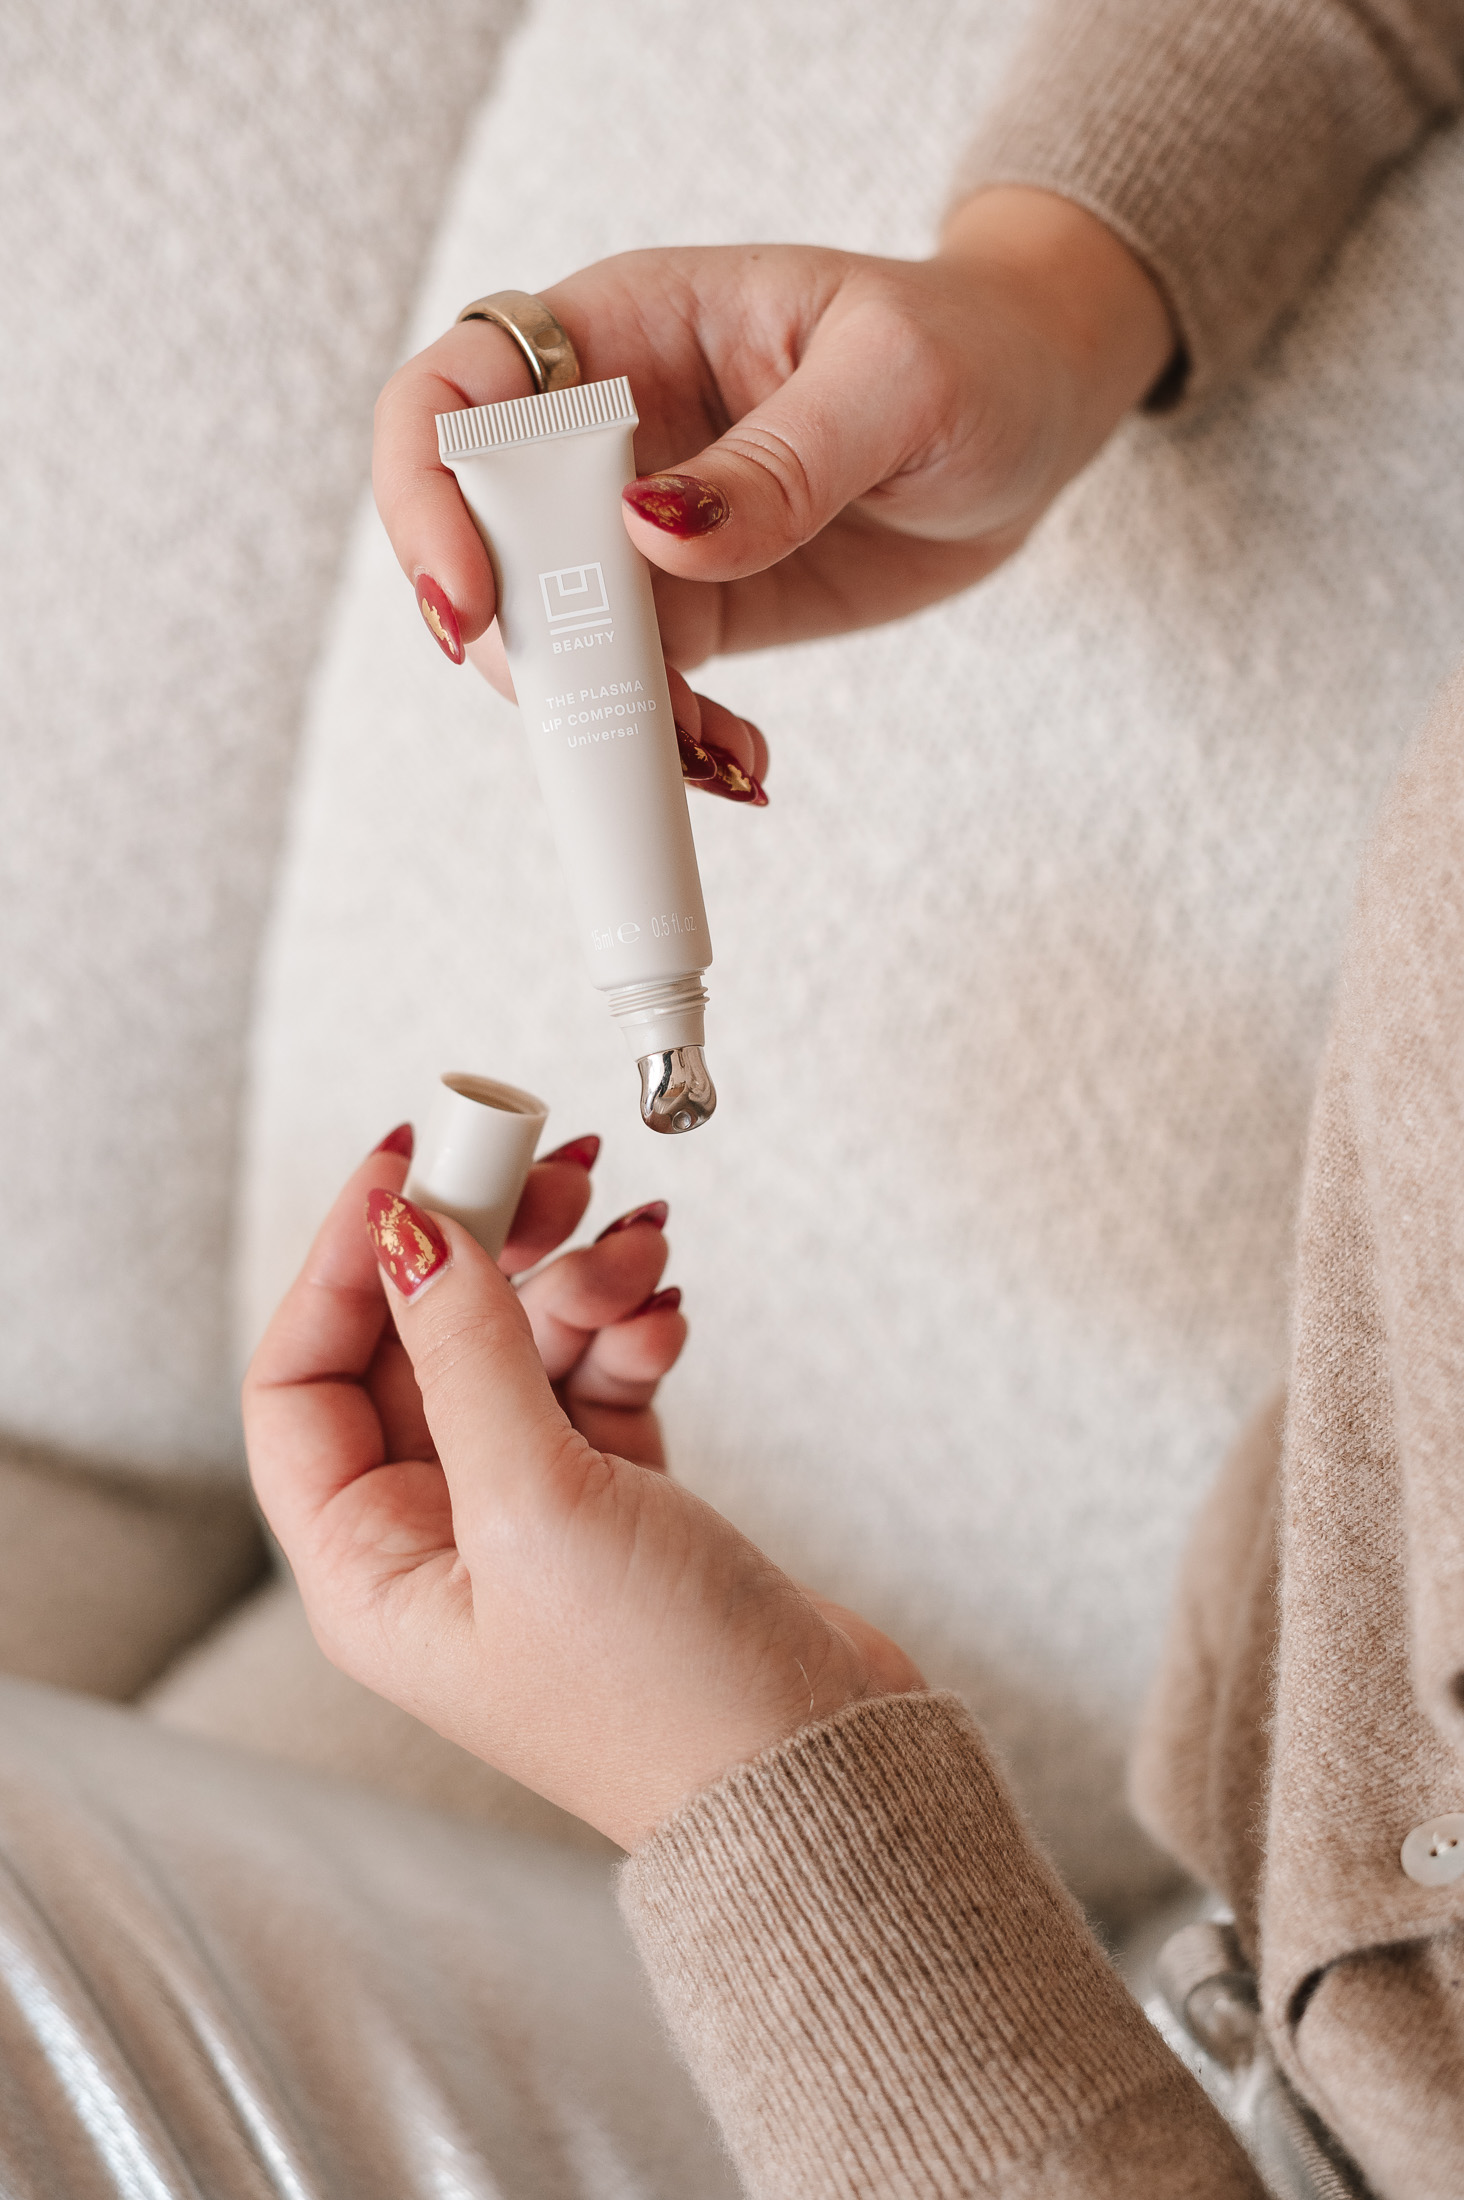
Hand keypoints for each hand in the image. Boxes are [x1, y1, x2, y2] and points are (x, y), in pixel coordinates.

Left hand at [244, 1137, 923, 1849]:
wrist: (819, 1775)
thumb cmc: (664, 1698)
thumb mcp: (536, 1505)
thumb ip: (466, 1352)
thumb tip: (406, 1230)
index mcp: (368, 1567)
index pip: (303, 1377)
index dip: (346, 1260)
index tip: (406, 1164)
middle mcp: (435, 1539)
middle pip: (421, 1342)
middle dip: (485, 1250)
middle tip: (548, 1176)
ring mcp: (528, 1516)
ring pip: (521, 1346)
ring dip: (578, 1283)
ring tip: (637, 1250)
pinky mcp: (615, 1502)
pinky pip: (597, 1376)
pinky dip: (630, 1332)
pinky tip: (664, 1315)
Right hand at [374, 187, 1172, 694]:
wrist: (1037, 420)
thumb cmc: (974, 350)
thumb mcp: (897, 380)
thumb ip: (780, 459)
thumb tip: (650, 534)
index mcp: (619, 330)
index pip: (453, 398)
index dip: (427, 498)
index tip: (474, 605)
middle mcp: (602, 434)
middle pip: (482, 547)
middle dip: (527, 649)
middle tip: (623, 711)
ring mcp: (638, 533)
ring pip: (556, 646)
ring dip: (607, 723)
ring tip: (716, 756)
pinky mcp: (692, 612)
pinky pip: (637, 697)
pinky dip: (671, 749)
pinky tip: (744, 763)